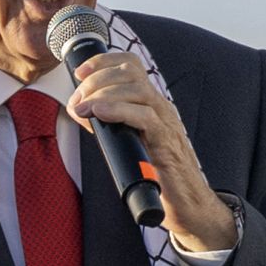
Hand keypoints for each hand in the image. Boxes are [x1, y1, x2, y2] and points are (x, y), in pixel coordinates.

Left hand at [67, 53, 236, 250]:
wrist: (188, 204)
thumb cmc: (158, 175)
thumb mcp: (128, 142)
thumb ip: (109, 124)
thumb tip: (82, 111)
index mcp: (151, 104)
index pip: (131, 65)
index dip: (103, 62)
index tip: (79, 73)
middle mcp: (160, 107)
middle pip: (130, 72)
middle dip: (97, 80)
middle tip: (78, 101)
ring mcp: (166, 122)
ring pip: (136, 89)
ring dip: (102, 94)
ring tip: (83, 109)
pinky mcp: (166, 142)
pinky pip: (145, 116)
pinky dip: (118, 110)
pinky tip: (99, 114)